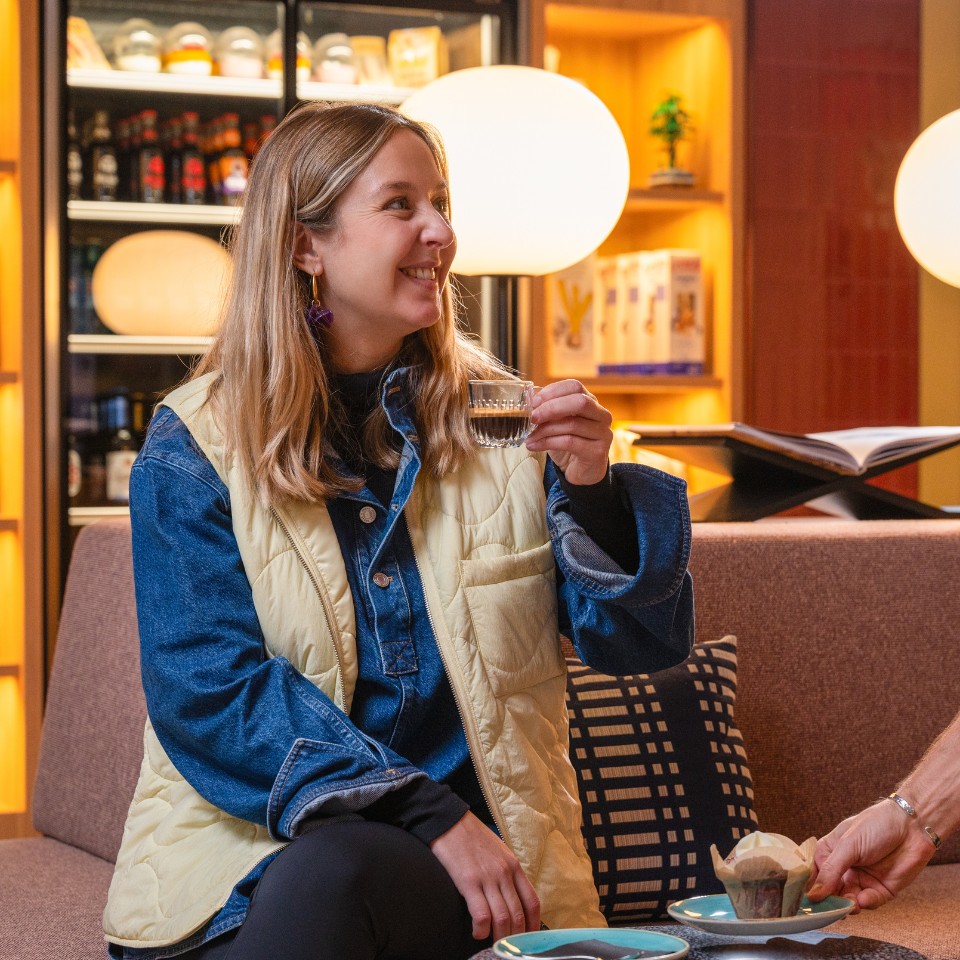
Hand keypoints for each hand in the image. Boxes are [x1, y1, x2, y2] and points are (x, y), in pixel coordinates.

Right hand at [429, 811, 540, 940]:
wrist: (448, 820)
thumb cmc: (471, 836)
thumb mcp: (498, 850)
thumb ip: (506, 871)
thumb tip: (510, 895)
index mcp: (513, 865)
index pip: (532, 901)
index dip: (533, 925)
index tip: (528, 938)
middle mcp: (504, 872)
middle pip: (518, 914)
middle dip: (516, 937)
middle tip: (509, 946)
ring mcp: (487, 877)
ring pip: (503, 918)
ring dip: (500, 937)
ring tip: (493, 943)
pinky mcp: (468, 881)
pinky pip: (482, 914)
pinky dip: (482, 929)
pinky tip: (477, 932)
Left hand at [526, 380, 612, 485]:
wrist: (581, 472)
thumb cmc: (568, 444)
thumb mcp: (556, 423)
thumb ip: (547, 409)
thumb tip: (529, 397)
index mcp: (591, 402)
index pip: (574, 386)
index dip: (553, 391)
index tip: (534, 402)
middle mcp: (602, 415)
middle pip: (579, 402)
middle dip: (552, 408)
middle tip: (532, 417)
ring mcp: (603, 433)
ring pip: (572, 424)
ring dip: (545, 430)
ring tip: (529, 437)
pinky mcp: (597, 451)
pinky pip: (570, 442)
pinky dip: (547, 443)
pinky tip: (534, 446)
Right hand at [807, 800, 936, 909]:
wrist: (912, 827)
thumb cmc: (877, 825)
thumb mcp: (848, 845)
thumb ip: (831, 870)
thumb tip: (813, 894)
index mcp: (830, 852)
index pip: (814, 875)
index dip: (811, 889)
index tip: (808, 903)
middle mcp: (844, 868)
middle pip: (830, 891)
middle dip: (830, 901)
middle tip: (830, 909)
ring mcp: (862, 879)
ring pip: (849, 900)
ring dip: (848, 905)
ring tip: (850, 905)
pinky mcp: (881, 890)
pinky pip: (869, 902)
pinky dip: (865, 903)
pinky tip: (864, 899)